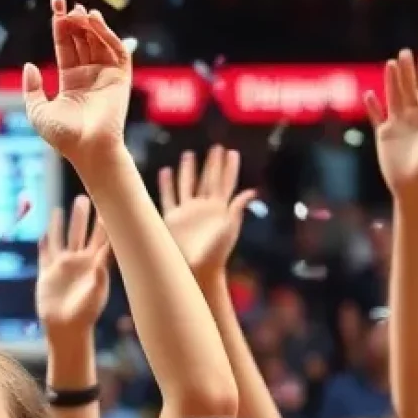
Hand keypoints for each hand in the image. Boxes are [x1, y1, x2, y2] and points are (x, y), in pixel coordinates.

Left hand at [22, 0, 132, 169]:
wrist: (88, 149)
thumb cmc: (62, 136)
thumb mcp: (38, 111)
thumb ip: (32, 89)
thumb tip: (30, 65)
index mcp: (71, 80)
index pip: (65, 46)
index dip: (60, 26)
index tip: (55, 6)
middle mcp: (89, 74)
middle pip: (81, 39)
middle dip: (73, 21)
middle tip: (64, 5)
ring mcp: (106, 74)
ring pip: (98, 41)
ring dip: (89, 24)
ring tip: (78, 12)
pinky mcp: (121, 77)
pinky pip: (116, 50)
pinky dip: (107, 35)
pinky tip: (94, 23)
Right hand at [35, 195, 109, 332]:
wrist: (65, 329)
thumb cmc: (85, 315)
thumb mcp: (95, 295)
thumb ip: (98, 276)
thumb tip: (101, 258)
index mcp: (94, 264)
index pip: (101, 237)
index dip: (105, 221)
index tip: (109, 203)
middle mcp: (79, 262)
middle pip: (81, 232)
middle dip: (83, 215)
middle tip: (85, 196)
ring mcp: (62, 267)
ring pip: (62, 238)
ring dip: (63, 223)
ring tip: (63, 206)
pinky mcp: (47, 274)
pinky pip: (45, 253)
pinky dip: (45, 241)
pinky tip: (45, 229)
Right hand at [157, 146, 256, 283]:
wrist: (196, 270)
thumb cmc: (215, 253)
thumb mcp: (230, 229)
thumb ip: (237, 209)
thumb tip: (251, 192)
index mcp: (219, 208)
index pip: (225, 183)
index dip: (229, 168)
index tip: (231, 152)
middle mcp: (203, 207)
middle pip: (208, 180)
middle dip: (212, 164)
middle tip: (215, 147)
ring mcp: (187, 212)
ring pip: (187, 185)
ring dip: (188, 170)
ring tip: (188, 154)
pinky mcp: (172, 219)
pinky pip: (168, 198)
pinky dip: (166, 185)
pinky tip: (165, 171)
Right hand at [364, 50, 417, 198]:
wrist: (414, 186)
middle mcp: (416, 116)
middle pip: (411, 88)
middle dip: (408, 71)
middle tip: (405, 52)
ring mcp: (399, 124)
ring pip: (394, 98)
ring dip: (392, 82)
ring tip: (390, 64)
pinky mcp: (384, 135)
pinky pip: (377, 117)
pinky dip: (373, 107)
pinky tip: (369, 94)